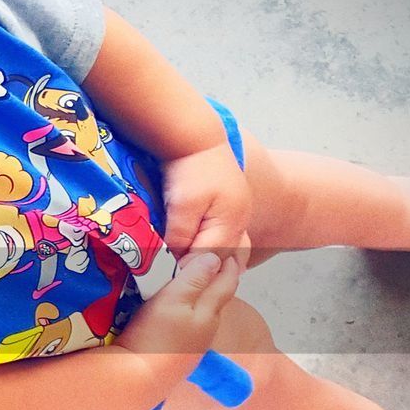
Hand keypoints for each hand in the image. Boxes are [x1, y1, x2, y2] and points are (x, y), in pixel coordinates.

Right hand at [116, 252, 241, 365]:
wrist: (139, 378)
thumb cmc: (155, 334)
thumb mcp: (174, 298)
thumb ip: (195, 278)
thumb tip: (214, 259)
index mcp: (209, 312)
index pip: (226, 283)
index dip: (227, 266)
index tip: (227, 251)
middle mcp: (207, 329)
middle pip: (218, 300)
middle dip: (218, 281)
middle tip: (213, 263)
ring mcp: (194, 346)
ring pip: (205, 315)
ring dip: (203, 298)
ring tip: (194, 284)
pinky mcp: (180, 357)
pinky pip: (191, 328)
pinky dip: (190, 314)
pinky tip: (179, 314)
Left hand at [161, 144, 252, 271]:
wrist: (196, 137)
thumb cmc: (190, 167)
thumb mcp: (181, 205)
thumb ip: (180, 236)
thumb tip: (176, 261)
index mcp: (231, 222)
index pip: (211, 259)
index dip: (189, 267)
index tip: (168, 272)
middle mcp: (241, 221)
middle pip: (225, 258)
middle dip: (202, 266)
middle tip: (178, 271)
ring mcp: (239, 214)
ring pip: (231, 249)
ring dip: (211, 258)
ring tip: (191, 265)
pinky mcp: (232, 208)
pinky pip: (228, 237)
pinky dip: (215, 246)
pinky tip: (201, 251)